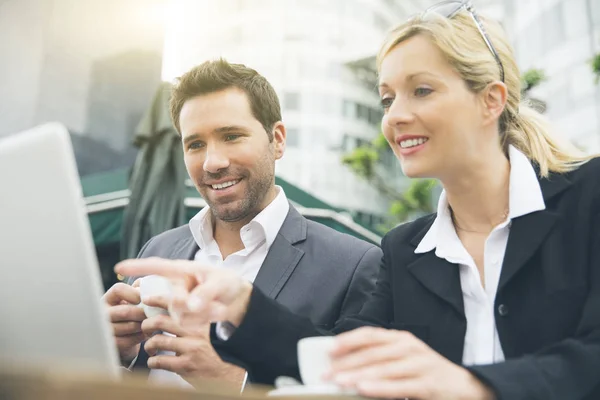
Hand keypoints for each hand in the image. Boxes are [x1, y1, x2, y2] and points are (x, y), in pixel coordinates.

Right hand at [102, 280, 146, 364]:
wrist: (124, 337)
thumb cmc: (133, 311)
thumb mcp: (134, 298)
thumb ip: (140, 287)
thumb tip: (148, 283)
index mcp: (109, 298)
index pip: (118, 289)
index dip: (133, 292)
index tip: (142, 298)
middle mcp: (103, 313)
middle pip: (126, 311)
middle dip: (143, 313)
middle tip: (152, 314)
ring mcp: (105, 329)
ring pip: (130, 326)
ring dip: (144, 325)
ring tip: (150, 323)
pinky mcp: (111, 344)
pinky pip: (130, 340)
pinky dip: (141, 336)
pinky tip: (144, 333)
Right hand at [114, 258, 252, 329]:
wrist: (238, 300)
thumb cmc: (227, 284)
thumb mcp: (221, 284)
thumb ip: (205, 293)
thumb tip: (190, 304)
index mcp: (182, 270)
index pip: (156, 267)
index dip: (137, 267)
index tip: (119, 268)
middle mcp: (176, 285)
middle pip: (168, 298)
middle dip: (188, 305)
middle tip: (213, 306)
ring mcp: (178, 301)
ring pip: (177, 313)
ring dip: (200, 314)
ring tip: (219, 308)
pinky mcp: (184, 315)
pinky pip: (185, 322)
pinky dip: (203, 319)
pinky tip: (217, 313)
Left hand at [141, 295, 245, 388]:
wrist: (234, 372)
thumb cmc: (221, 349)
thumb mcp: (212, 328)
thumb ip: (197, 319)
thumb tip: (176, 310)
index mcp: (201, 318)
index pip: (176, 303)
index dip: (158, 299)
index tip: (147, 300)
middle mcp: (196, 331)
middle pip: (160, 321)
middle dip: (147, 324)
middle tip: (145, 328)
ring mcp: (190, 348)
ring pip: (157, 341)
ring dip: (149, 345)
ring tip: (150, 347)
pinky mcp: (186, 365)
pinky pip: (160, 361)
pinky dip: (153, 361)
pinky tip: (155, 361)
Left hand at [327, 327, 494, 399]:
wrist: (463, 387)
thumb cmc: (425, 373)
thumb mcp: (403, 358)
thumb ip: (379, 358)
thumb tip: (344, 365)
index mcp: (401, 339)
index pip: (370, 334)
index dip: (348, 341)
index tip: (329, 350)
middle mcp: (410, 347)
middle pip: (373, 353)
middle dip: (347, 364)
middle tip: (327, 374)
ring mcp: (420, 364)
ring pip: (383, 369)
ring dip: (358, 376)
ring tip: (339, 382)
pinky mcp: (427, 384)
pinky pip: (399, 386)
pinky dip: (379, 387)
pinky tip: (363, 389)